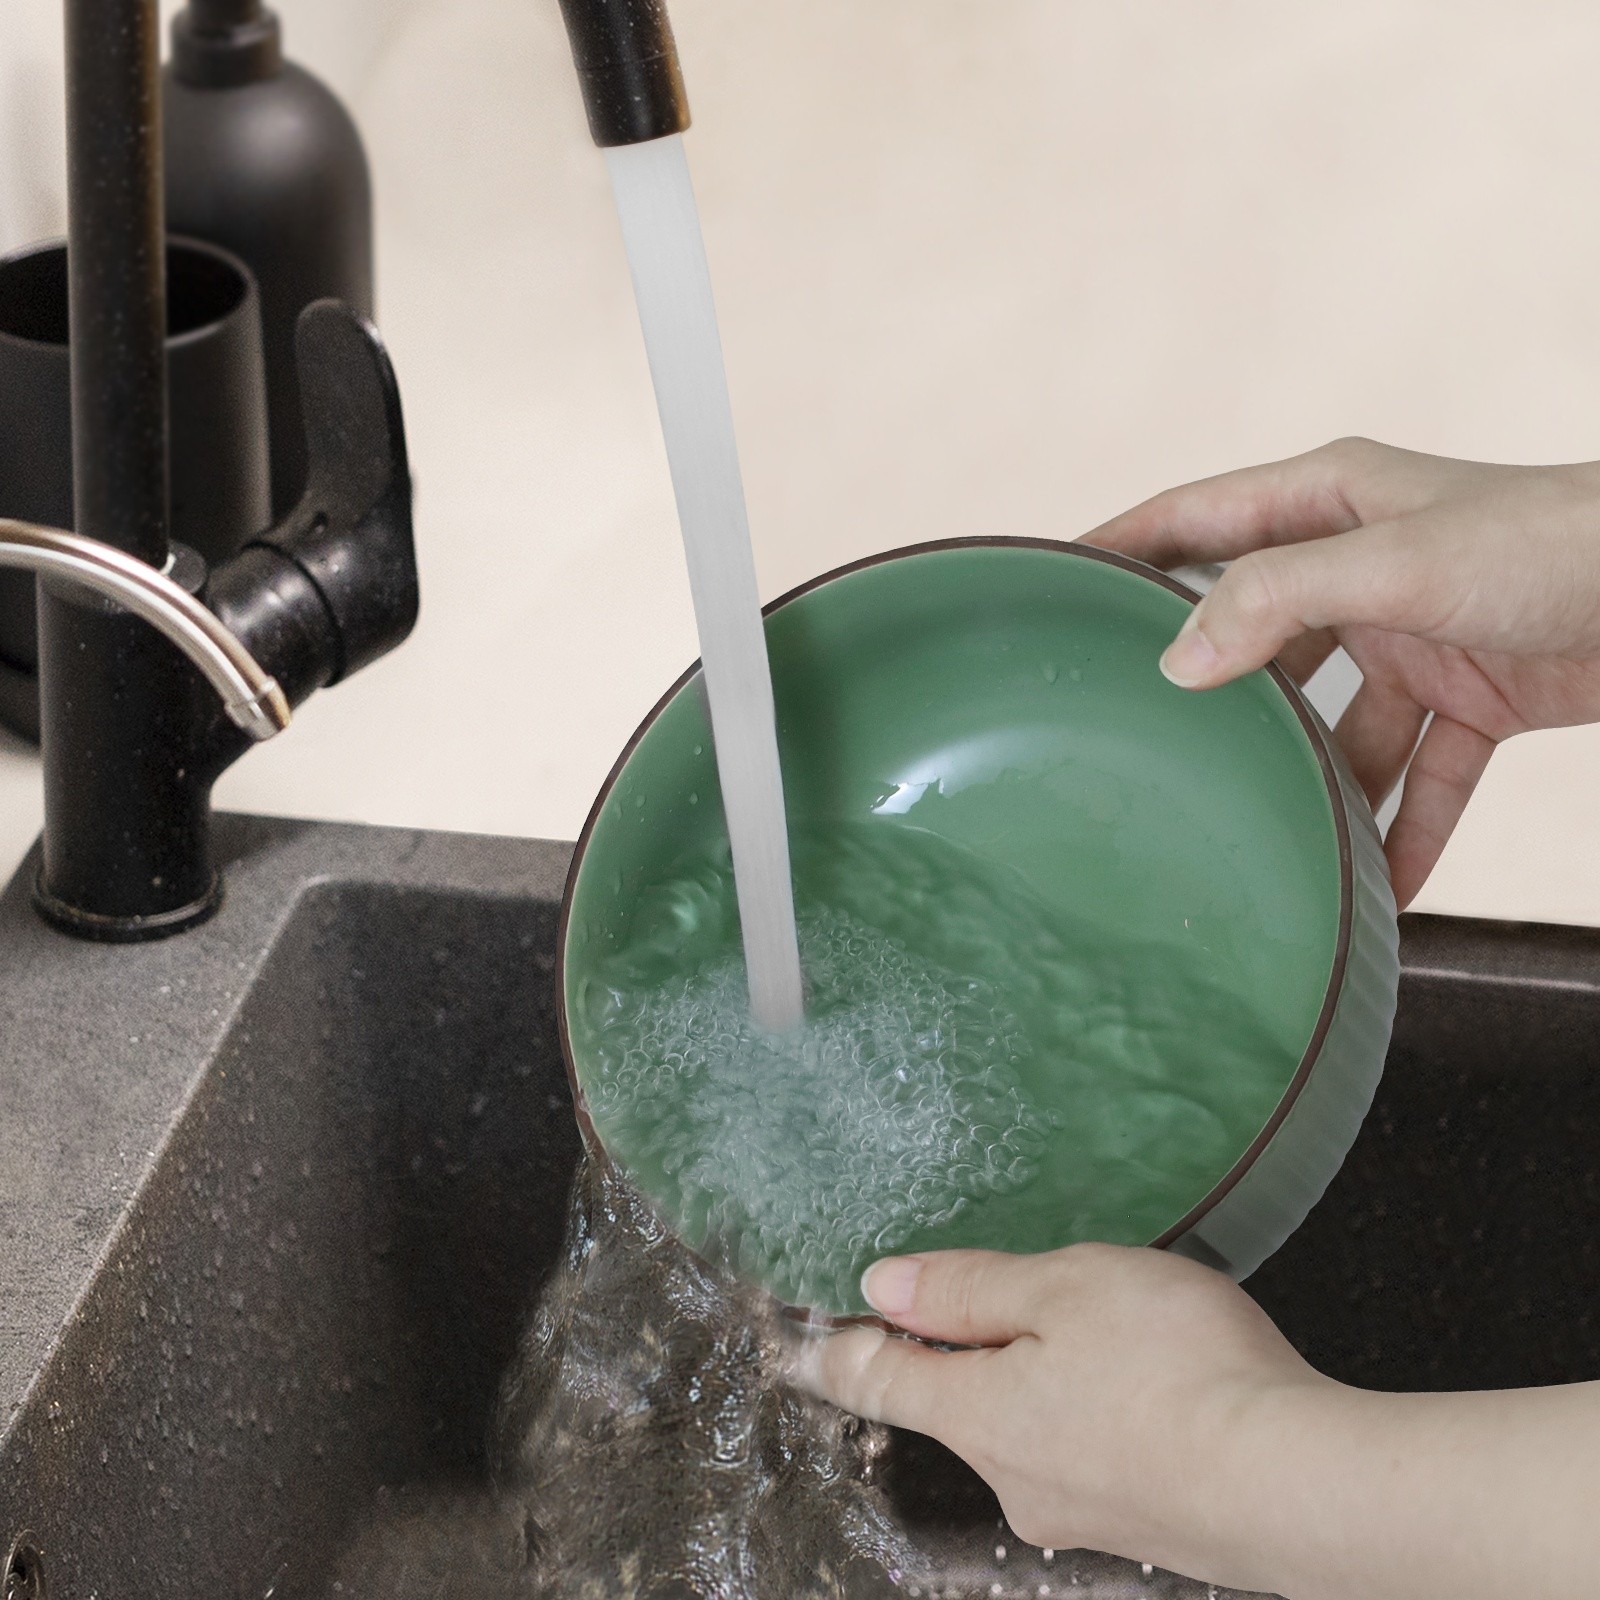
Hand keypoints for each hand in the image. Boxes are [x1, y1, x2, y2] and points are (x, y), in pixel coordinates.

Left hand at [796, 1246, 1599, 1599]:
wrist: (1301, 1484)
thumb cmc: (1176, 1367)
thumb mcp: (1061, 1289)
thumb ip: (967, 1289)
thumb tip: (878, 1291)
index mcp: (978, 1413)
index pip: (875, 1380)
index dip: (830, 1354)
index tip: (792, 1346)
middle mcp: (1015, 1477)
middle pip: (957, 1405)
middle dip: (963, 1354)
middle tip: (992, 1298)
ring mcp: (1081, 1511)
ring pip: (1030, 1429)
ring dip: (1042, 1381)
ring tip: (1105, 1333)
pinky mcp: (1147, 1524)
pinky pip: (1093, 1453)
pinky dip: (1099, 1413)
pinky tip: (1153, 1387)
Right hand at [1084, 438, 1599, 906]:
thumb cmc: (1555, 541)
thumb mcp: (1394, 560)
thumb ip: (1277, 599)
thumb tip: (1177, 662)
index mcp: (1329, 502)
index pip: (1195, 519)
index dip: (1122, 545)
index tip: (1054, 585)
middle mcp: (1360, 566)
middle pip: (1253, 632)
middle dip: (1206, 689)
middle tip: (1136, 742)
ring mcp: (1413, 635)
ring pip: (1331, 721)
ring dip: (1308, 781)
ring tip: (1254, 839)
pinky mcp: (1473, 699)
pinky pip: (1417, 776)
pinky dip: (1401, 828)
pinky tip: (1376, 887)